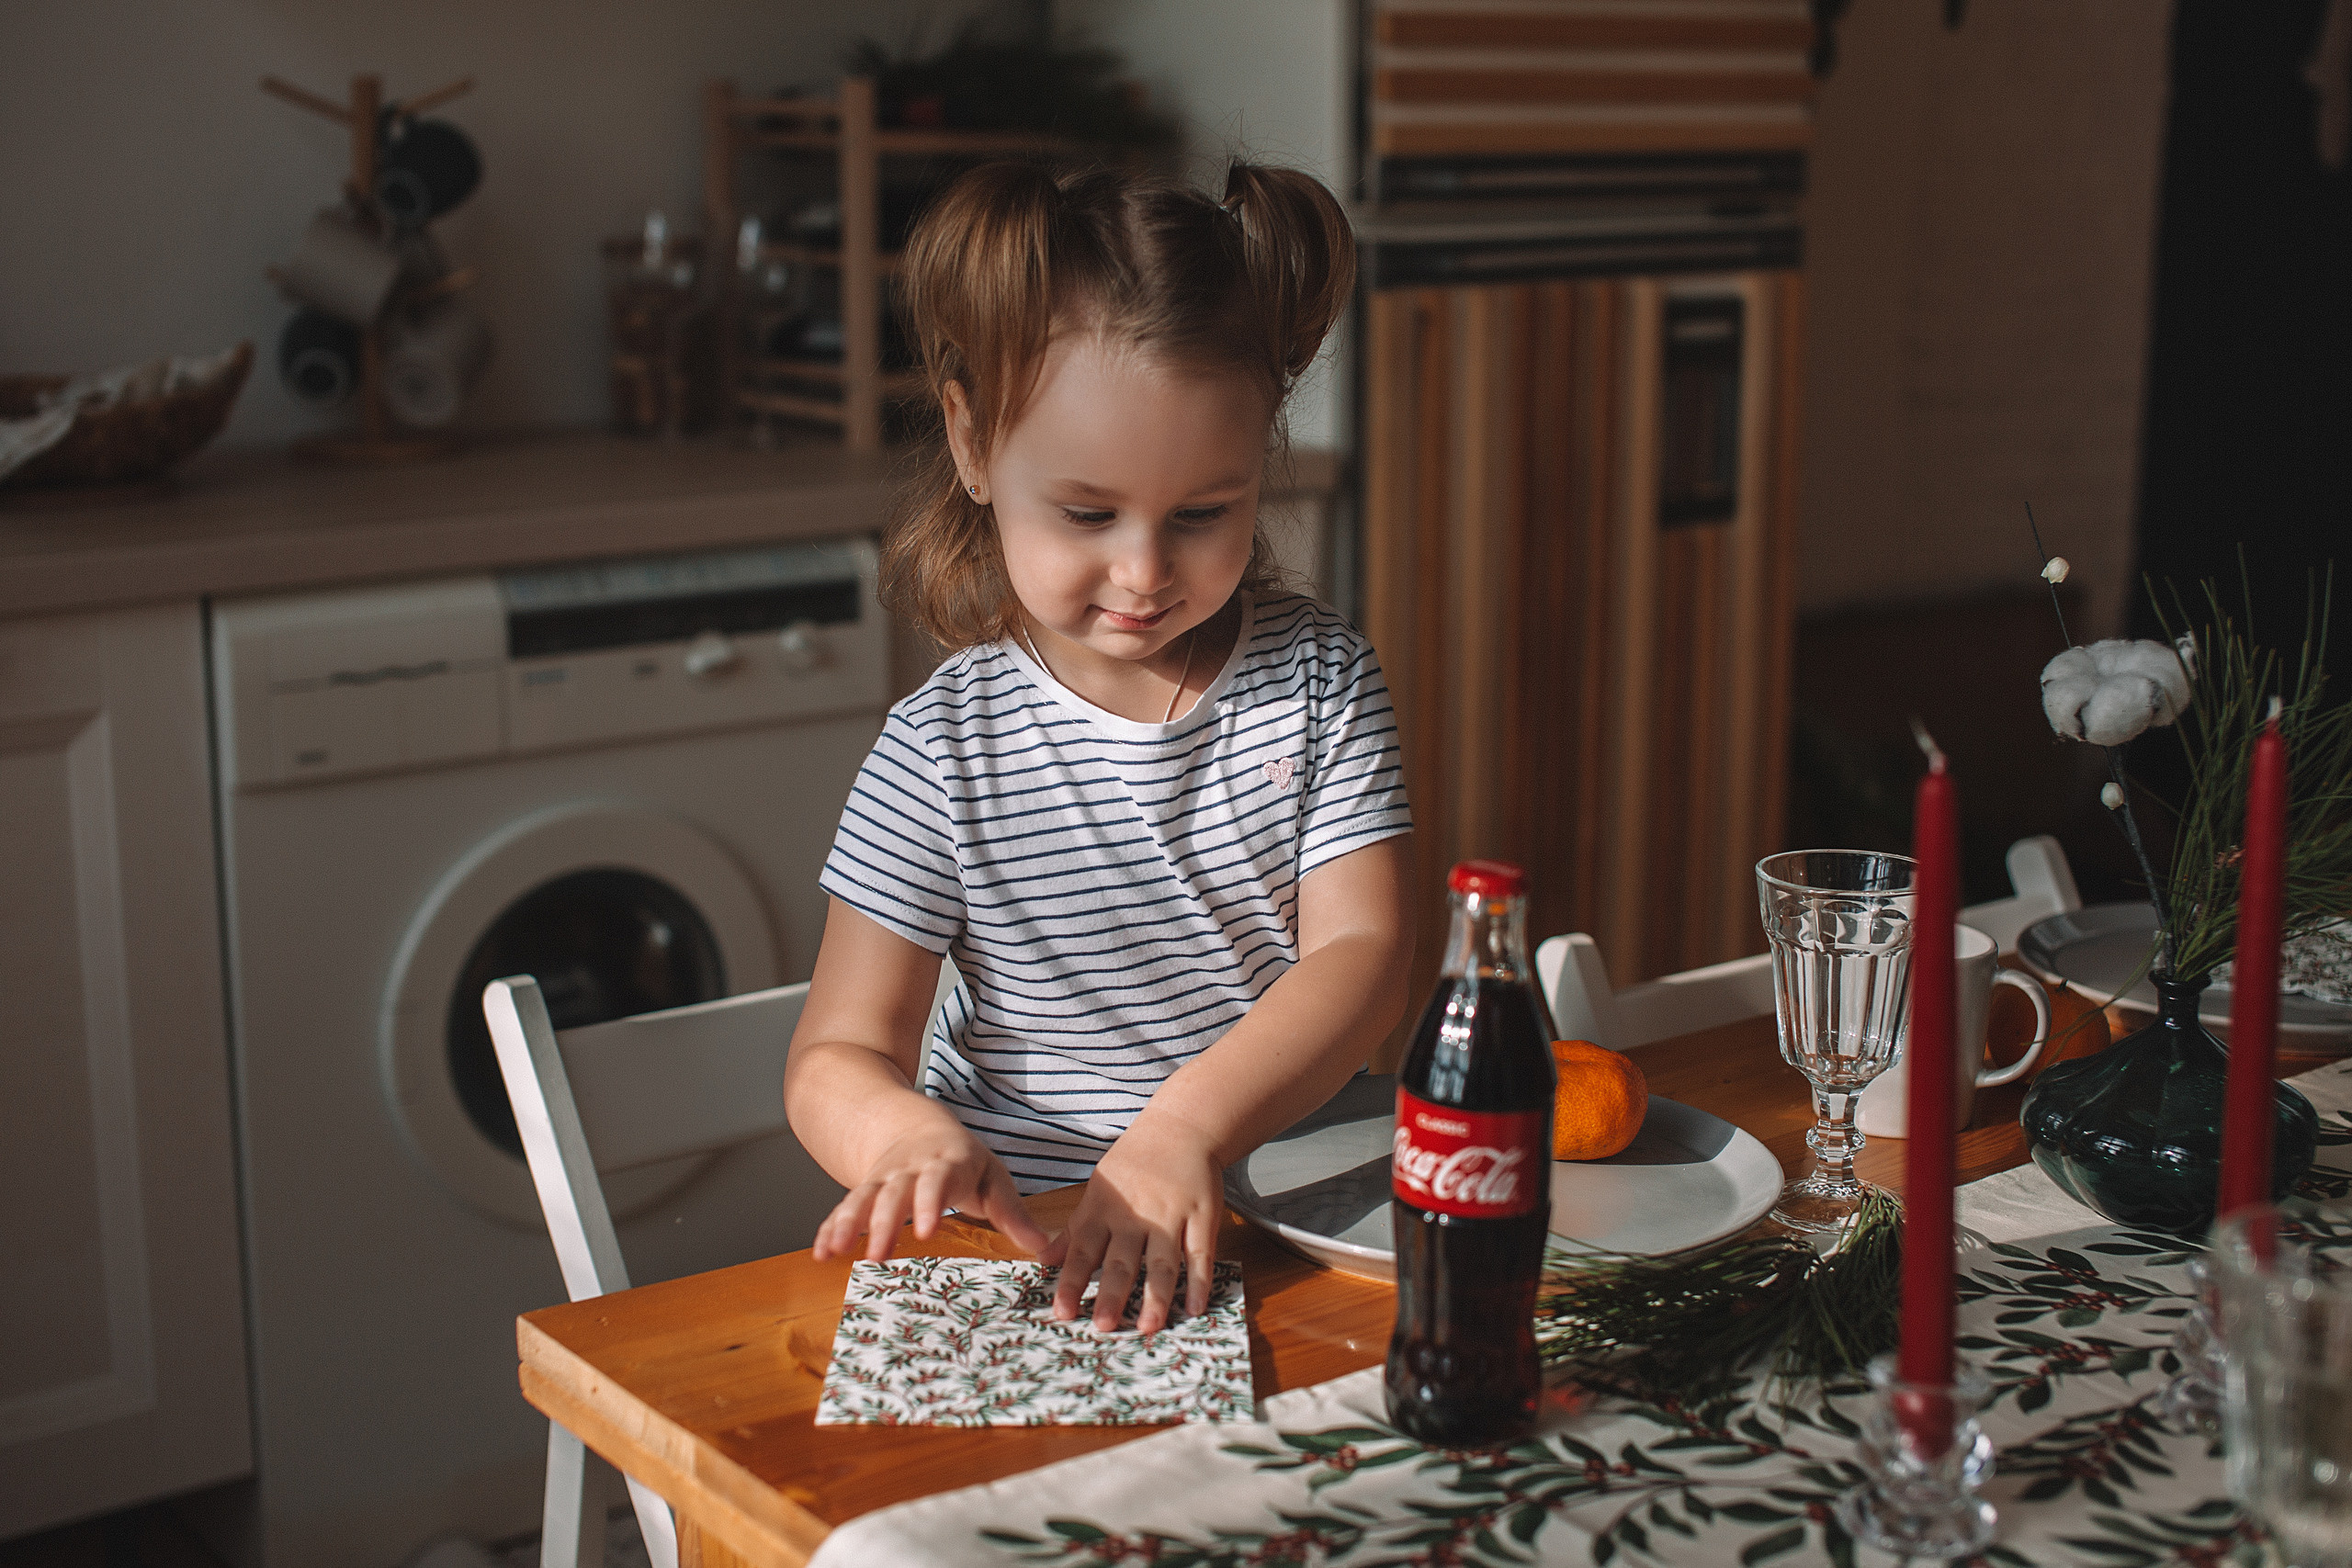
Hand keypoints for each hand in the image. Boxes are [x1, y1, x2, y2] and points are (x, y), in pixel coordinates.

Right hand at [812, 1114, 1047, 1262]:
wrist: (914, 1126)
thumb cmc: (963, 1161)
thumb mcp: (993, 1177)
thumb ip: (1012, 1212)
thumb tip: (1044, 1247)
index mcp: (947, 1162)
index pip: (937, 1180)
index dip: (929, 1202)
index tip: (925, 1231)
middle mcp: (910, 1168)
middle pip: (894, 1192)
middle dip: (883, 1222)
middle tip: (877, 1254)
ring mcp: (882, 1178)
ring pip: (863, 1198)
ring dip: (849, 1224)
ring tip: (837, 1251)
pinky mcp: (863, 1190)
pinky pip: (844, 1208)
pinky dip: (830, 1228)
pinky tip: (821, 1253)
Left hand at [1042, 1114, 1222, 1333]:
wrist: (1180, 1128)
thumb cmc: (1134, 1164)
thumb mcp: (1098, 1190)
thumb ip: (1074, 1229)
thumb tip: (1043, 1261)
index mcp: (1103, 1210)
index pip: (1082, 1252)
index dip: (1072, 1283)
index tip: (1062, 1313)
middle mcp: (1134, 1216)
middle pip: (1121, 1261)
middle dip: (1111, 1294)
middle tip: (1104, 1326)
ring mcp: (1170, 1216)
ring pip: (1161, 1261)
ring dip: (1155, 1296)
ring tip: (1148, 1326)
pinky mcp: (1201, 1215)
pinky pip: (1200, 1253)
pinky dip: (1198, 1280)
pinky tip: (1195, 1307)